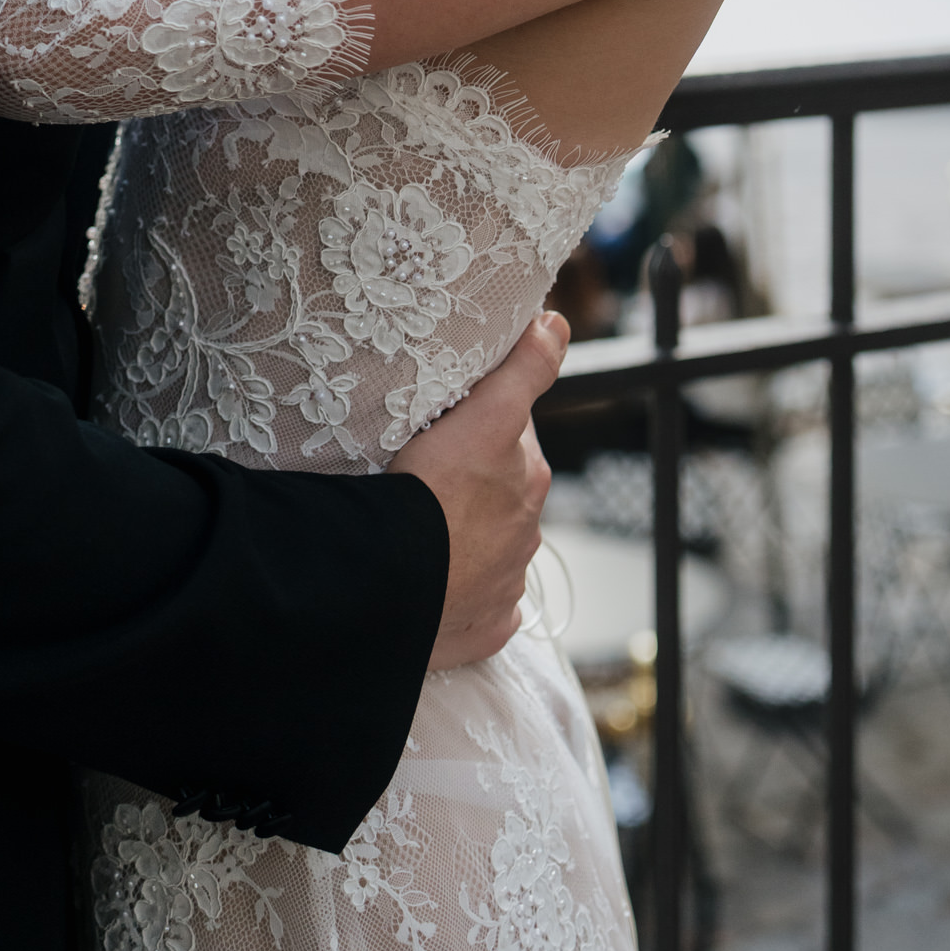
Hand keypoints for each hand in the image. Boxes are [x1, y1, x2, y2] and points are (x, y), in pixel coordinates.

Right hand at [393, 311, 566, 669]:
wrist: (390, 583)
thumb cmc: (427, 493)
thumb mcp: (483, 415)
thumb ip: (526, 369)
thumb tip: (559, 324)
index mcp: (529, 477)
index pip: (511, 435)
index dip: (481, 425)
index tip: (449, 428)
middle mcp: (527, 529)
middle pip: (502, 490)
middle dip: (475, 481)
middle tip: (425, 474)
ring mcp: (508, 581)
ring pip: (492, 545)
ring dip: (467, 534)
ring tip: (423, 528)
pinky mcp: (488, 625)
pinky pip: (485, 602)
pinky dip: (469, 591)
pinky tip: (442, 582)